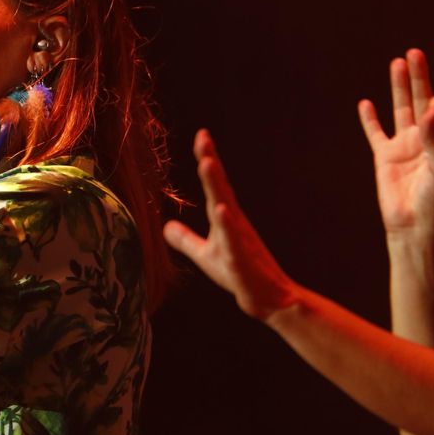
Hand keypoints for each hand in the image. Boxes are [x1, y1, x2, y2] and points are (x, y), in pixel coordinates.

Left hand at [163, 129, 299, 319]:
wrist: (268, 299)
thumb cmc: (238, 274)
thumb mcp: (205, 255)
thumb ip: (186, 239)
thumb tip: (165, 227)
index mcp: (226, 219)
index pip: (214, 185)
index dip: (207, 160)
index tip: (202, 136)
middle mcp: (234, 223)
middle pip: (220, 187)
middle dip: (211, 161)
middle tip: (203, 137)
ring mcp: (239, 240)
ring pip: (227, 208)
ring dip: (217, 186)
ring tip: (208, 163)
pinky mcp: (242, 260)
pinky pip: (234, 240)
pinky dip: (227, 225)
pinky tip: (221, 210)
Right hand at [357, 49, 433, 250]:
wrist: (414, 228)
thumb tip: (432, 106)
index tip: (432, 108)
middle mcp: (427, 139)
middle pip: (421, 100)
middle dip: (419, 77)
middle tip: (415, 52)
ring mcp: (405, 146)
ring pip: (400, 110)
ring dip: (399, 87)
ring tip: (396, 63)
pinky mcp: (385, 157)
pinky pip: (376, 133)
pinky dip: (370, 119)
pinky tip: (365, 103)